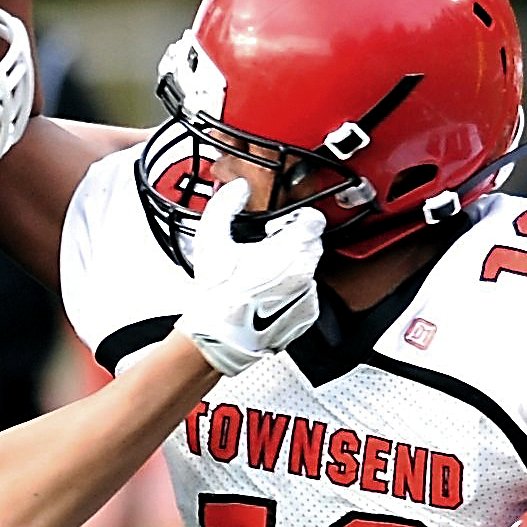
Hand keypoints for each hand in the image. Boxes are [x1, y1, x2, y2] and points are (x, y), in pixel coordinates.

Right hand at [175, 179, 324, 374]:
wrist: (219, 338)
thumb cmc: (217, 294)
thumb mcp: (212, 238)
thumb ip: (226, 204)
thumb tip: (238, 188)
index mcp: (290, 248)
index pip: (314, 219)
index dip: (296, 218)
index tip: (281, 225)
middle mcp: (306, 271)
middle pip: (311, 244)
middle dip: (292, 242)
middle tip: (267, 250)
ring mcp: (309, 295)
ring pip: (308, 269)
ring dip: (291, 268)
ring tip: (262, 277)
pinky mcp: (307, 315)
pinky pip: (306, 294)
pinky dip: (292, 292)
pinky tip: (267, 296)